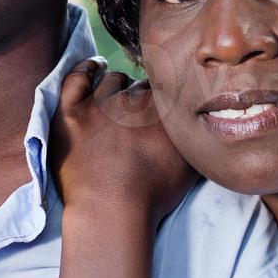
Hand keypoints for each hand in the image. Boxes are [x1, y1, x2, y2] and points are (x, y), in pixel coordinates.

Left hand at [50, 59, 198, 226]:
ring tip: (116, 94)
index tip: (159, 112)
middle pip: (138, 88)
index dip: (162, 102)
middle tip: (137, 115)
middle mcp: (132, 101)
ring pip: (111, 81)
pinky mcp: (71, 112)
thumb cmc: (151, 196)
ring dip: (116, 86)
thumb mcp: (190, 168)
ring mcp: (99, 105)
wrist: (111, 209)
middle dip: (140, 98)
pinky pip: (76, 79)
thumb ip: (196, 142)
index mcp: (162, 111)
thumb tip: (206, 130)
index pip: (164, 94)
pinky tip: (91, 68)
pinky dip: (85, 70)